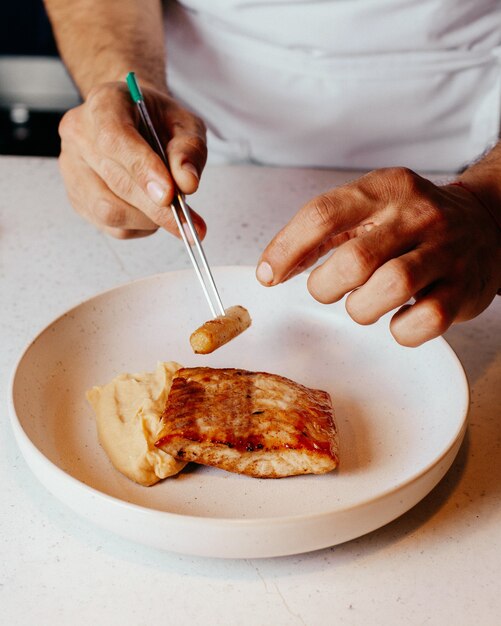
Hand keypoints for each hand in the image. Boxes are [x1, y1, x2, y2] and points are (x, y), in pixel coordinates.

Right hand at [58, 81, 206, 238]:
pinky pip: (110, 225)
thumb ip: (189, 149)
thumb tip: (187, 183)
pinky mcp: (78, 198)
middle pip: (115, 181)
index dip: (142, 169)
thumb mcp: (184, 123)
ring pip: (108, 209)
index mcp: (104, 104)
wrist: (135, 122)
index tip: (170, 194)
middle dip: (156, 207)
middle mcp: (79, 135)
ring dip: (148, 219)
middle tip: (189, 222)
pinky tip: (154, 215)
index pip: (114, 139)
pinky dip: (139, 227)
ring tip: (173, 214)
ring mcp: (73, 169)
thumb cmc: (158, 121)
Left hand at [257, 167, 500, 345]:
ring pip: (391, 287)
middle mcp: (417, 215)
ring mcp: (445, 251)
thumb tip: (275, 267)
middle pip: (354, 259)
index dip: (286, 249)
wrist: (486, 224)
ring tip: (363, 304)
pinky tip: (397, 318)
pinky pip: (425, 320)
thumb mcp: (370, 208)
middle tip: (329, 288)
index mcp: (384, 190)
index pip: (322, 214)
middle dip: (327, 286)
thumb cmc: (413, 223)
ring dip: (361, 308)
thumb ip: (323, 233)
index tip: (269, 275)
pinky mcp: (464, 289)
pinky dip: (400, 330)